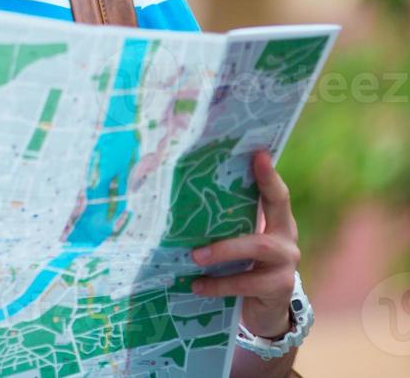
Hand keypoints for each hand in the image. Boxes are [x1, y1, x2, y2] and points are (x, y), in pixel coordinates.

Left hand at [189, 150, 300, 337]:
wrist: (264, 310)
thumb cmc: (243, 266)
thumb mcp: (237, 242)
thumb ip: (224, 223)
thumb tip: (178, 198)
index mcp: (277, 222)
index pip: (276, 194)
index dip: (269, 174)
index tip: (258, 153)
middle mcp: (286, 239)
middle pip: (271, 214)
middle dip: (237, 202)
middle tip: (203, 220)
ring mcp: (286, 264)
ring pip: (257, 249)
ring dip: (222, 251)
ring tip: (194, 257)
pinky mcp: (280, 288)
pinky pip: (248, 283)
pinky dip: (219, 284)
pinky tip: (197, 285)